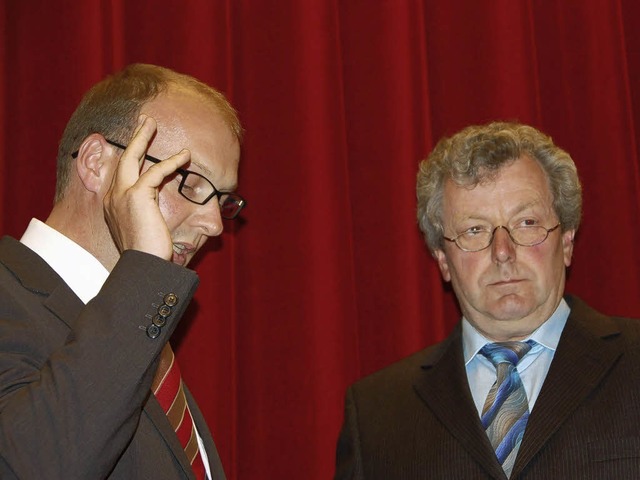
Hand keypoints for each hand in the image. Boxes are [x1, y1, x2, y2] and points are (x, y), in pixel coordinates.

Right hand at [103, 114, 190, 260]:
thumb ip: (148, 214)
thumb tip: (159, 209)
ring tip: (153, 124)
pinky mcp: (137, 196)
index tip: (139, 144)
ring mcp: (122, 195)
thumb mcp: (145, 230)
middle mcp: (113, 197)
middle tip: (144, 121)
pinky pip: (156, 172)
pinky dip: (171, 162)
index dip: (131, 156)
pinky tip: (184, 156)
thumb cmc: (148, 253)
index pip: (122, 173)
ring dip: (143, 138)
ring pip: (132, 157)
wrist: (144, 266)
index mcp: (113, 204)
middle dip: (133, 138)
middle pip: (122, 159)